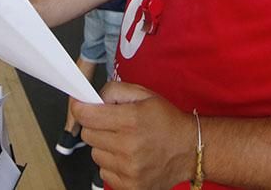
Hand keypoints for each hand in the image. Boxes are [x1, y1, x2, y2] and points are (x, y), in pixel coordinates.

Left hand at [71, 82, 195, 189]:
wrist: (190, 150)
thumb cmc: (167, 122)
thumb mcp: (144, 95)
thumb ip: (115, 90)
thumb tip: (93, 98)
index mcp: (131, 120)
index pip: (86, 115)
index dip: (80, 108)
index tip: (81, 107)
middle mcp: (128, 146)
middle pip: (87, 135)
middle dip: (96, 126)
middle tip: (112, 124)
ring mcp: (129, 169)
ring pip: (95, 154)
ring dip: (104, 146)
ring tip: (124, 142)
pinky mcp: (130, 185)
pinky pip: (104, 172)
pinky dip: (111, 164)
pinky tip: (127, 157)